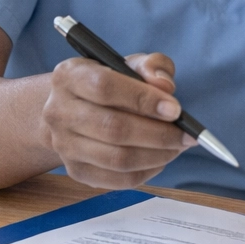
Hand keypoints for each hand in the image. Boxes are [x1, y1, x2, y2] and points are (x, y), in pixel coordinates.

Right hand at [40, 53, 192, 189]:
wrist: (73, 109)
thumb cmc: (109, 83)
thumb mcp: (127, 64)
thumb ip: (151, 66)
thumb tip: (165, 85)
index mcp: (69, 76)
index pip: (105, 87)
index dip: (143, 99)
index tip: (175, 109)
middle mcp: (58, 111)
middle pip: (113, 128)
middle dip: (158, 134)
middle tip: (186, 135)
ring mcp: (64, 145)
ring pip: (117, 159)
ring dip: (156, 155)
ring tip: (178, 146)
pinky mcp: (75, 171)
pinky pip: (117, 180)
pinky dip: (147, 172)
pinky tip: (161, 159)